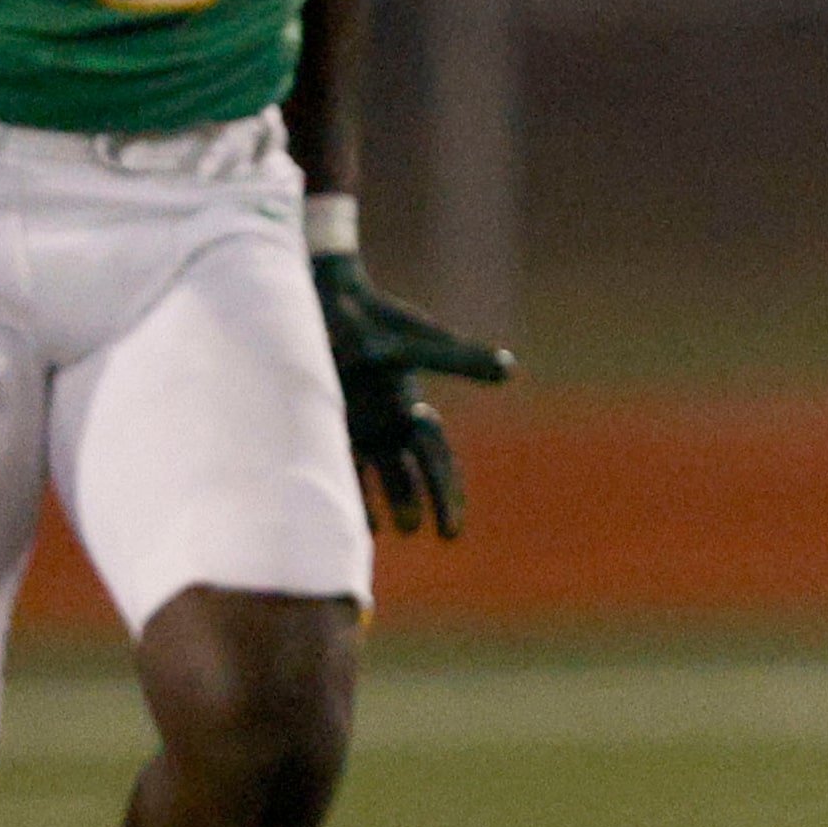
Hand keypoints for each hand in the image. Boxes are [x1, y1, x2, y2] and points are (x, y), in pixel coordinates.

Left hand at [313, 253, 511, 538]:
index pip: (436, 461)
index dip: (446, 495)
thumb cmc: (375, 318)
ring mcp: (351, 426)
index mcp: (412, 408)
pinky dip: (340, 489)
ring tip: (386, 531)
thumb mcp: (416, 340)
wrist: (323, 295)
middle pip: (409, 476)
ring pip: (371, 476)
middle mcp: (384, 424)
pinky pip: (332, 465)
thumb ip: (457, 359)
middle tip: (427, 530)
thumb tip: (509, 369)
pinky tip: (342, 515)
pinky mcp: (318, 422)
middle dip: (419, 503)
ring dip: (380, 504)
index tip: (450, 532)